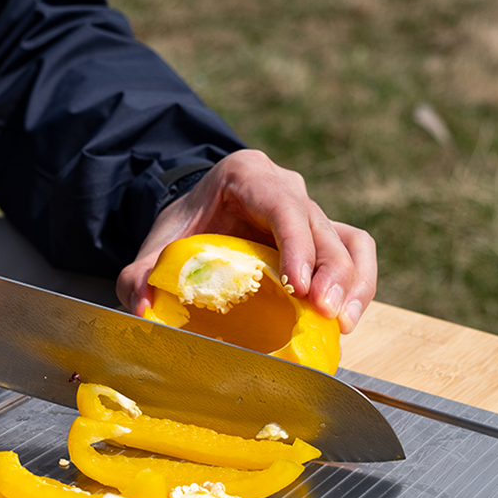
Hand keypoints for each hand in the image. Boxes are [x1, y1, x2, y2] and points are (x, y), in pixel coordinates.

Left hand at [117, 150, 376, 333]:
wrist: (192, 219)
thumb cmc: (180, 230)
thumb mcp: (154, 247)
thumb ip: (137, 274)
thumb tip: (143, 306)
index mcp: (247, 175)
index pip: (282, 204)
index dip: (297, 244)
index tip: (299, 285)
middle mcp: (287, 187)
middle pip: (321, 226)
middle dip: (329, 271)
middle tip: (324, 313)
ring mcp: (310, 212)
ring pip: (348, 240)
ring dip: (353, 281)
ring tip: (343, 322)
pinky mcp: (323, 238)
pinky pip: (354, 253)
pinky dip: (359, 283)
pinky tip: (348, 319)